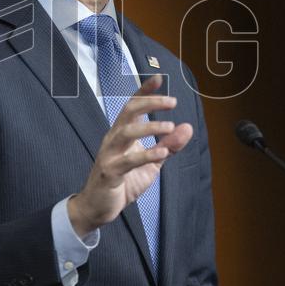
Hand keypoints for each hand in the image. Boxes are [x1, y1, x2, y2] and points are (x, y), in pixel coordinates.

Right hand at [67, 74, 191, 236]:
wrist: (97, 208)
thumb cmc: (122, 183)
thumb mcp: (151, 164)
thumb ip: (168, 146)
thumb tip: (187, 128)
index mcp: (122, 134)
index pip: (133, 106)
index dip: (145, 91)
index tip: (159, 77)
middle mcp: (113, 139)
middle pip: (128, 111)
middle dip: (150, 102)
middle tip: (172, 101)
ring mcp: (109, 154)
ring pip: (126, 132)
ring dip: (150, 127)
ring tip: (170, 126)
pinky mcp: (109, 172)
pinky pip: (128, 161)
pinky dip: (146, 155)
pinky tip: (162, 154)